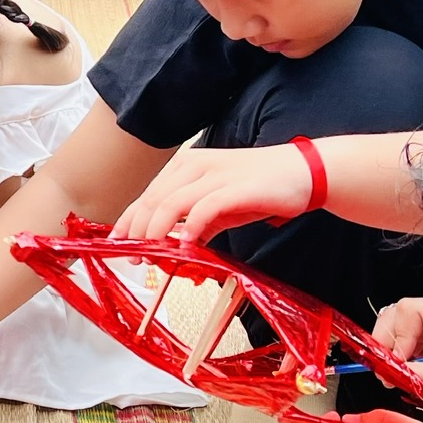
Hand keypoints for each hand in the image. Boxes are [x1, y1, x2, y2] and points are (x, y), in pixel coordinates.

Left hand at [114, 143, 316, 243]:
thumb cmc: (260, 189)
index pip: (148, 195)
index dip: (130, 221)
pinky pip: (203, 209)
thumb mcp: (220, 206)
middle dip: (137, 231)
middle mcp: (195, 166)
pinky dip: (190, 229)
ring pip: (170, 203)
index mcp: (186, 166)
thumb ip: (197, 223)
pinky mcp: (234, 188)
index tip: (119, 244)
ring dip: (155, 232)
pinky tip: (184, 247)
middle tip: (132, 256)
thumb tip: (175, 247)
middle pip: (152, 200)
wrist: (303, 173)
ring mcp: (214, 174)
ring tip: (150, 254)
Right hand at [370, 298, 422, 407]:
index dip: (397, 337)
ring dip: (389, 353)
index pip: (406, 311)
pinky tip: (407, 371)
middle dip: (387, 346)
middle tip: (391, 372)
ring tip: (402, 374)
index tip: (399, 364)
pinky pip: (394, 341)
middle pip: (393, 317)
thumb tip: (386, 372)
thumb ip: (416, 375)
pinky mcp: (420, 336)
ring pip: (390, 329)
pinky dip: (394, 359)